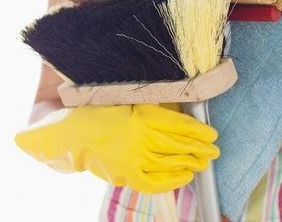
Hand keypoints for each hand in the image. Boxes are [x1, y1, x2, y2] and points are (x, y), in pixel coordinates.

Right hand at [15, 104, 218, 192]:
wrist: (67, 134)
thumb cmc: (97, 110)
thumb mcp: (127, 100)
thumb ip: (153, 106)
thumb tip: (181, 110)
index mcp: (142, 116)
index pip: (180, 126)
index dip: (199, 132)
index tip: (212, 134)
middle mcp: (140, 139)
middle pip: (179, 146)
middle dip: (200, 149)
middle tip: (214, 150)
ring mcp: (133, 159)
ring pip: (170, 164)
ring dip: (191, 163)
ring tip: (203, 163)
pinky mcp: (125, 175)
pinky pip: (154, 182)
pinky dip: (172, 181)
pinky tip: (184, 177)